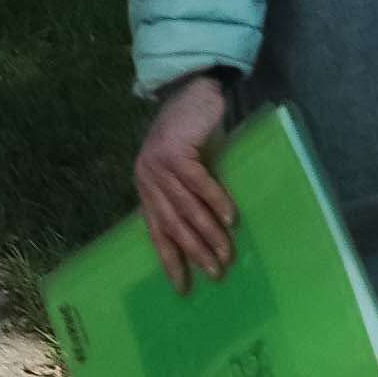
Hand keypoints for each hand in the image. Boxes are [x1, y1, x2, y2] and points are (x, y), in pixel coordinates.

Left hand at [134, 73, 238, 286]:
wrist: (191, 88)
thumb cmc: (191, 132)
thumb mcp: (180, 168)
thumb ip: (183, 194)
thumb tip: (203, 236)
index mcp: (147, 188)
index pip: (156, 232)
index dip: (170, 261)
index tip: (183, 288)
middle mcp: (147, 179)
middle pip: (172, 224)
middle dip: (194, 253)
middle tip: (215, 274)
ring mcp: (159, 164)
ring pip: (185, 208)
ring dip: (208, 234)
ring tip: (226, 254)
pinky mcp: (175, 150)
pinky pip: (198, 183)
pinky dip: (215, 202)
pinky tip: (230, 219)